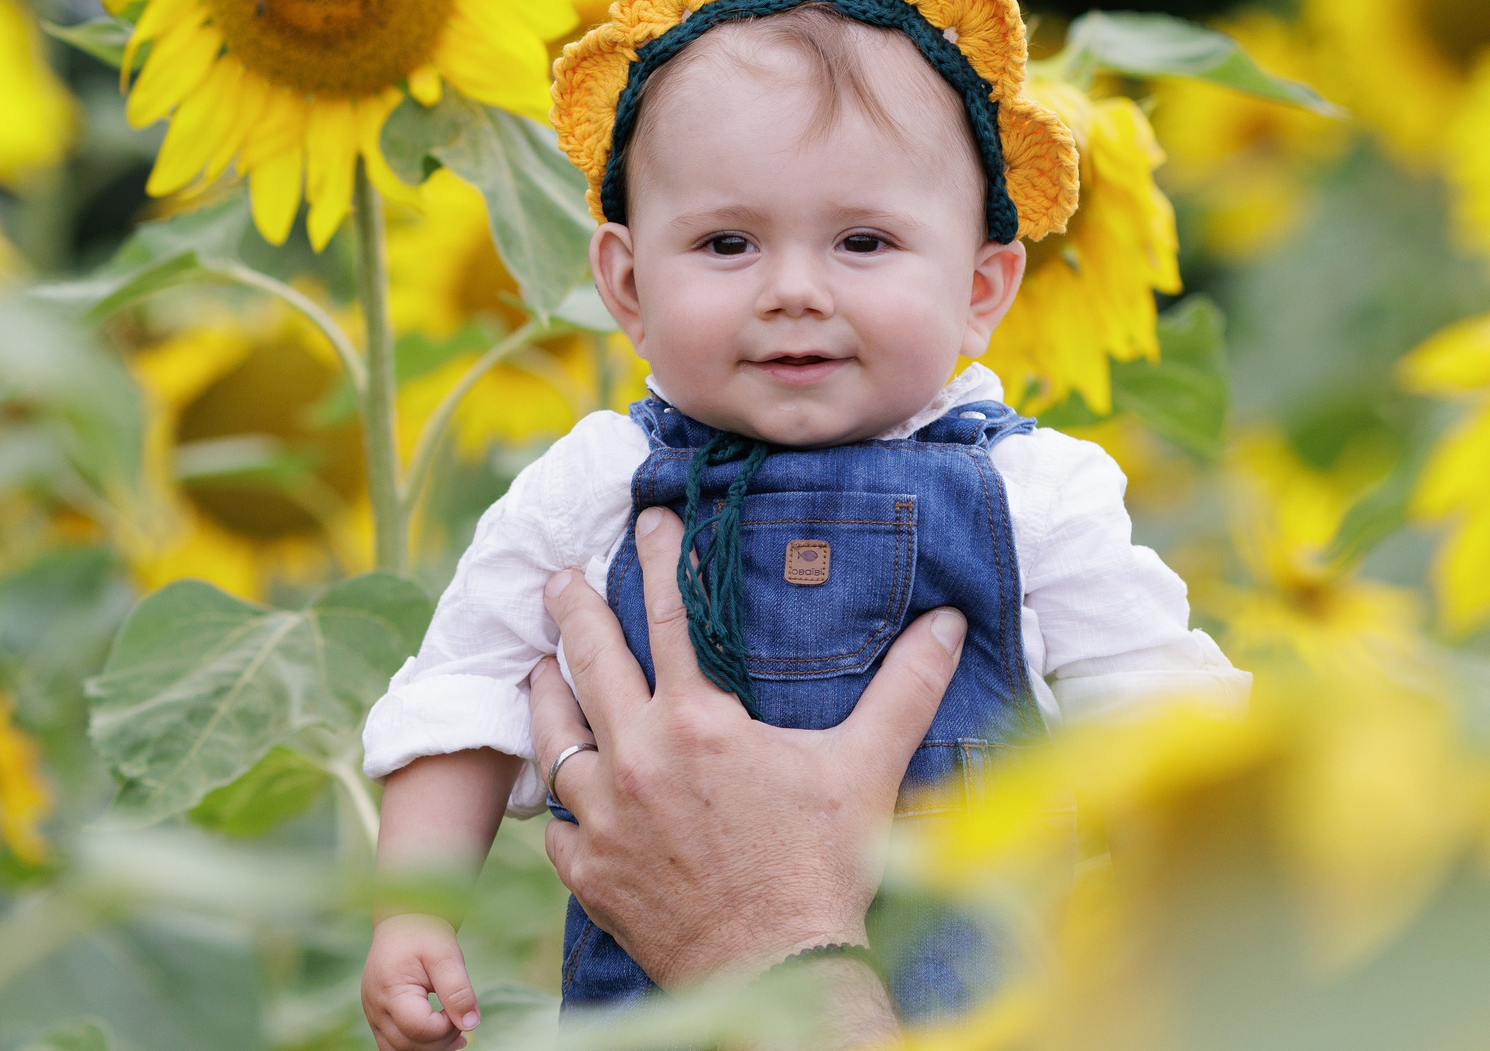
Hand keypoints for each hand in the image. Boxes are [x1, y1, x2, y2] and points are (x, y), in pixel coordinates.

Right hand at [361, 912, 479, 1050]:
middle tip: (461, 1021)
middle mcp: (375, 1007)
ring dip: (429, 1048)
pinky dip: (417, 1045)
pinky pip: (394, 1044)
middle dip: (440, 1040)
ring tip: (454, 1034)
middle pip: (408, 1045)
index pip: (419, 1028)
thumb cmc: (424, 933)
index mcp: (389, 989)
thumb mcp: (446, 955)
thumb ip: (457, 990)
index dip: (446, 1027)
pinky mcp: (378, 1016)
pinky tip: (440, 1034)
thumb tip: (470, 1024)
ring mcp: (373, 1014)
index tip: (459, 1007)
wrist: (403, 920)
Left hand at [535, 505, 966, 986]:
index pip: (673, 616)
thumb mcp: (867, 768)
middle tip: (556, 577)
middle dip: (573, 610)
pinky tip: (562, 788)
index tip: (646, 517)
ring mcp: (604, 816)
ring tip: (538, 666)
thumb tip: (951, 624)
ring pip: (555, 737)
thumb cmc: (824, 869)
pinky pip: (557, 824)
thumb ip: (905, 689)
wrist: (777, 971)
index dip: (659, 558)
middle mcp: (637, 757)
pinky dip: (559, 803)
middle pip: (590, 661)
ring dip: (546, 695)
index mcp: (698, 722)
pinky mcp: (588, 872)